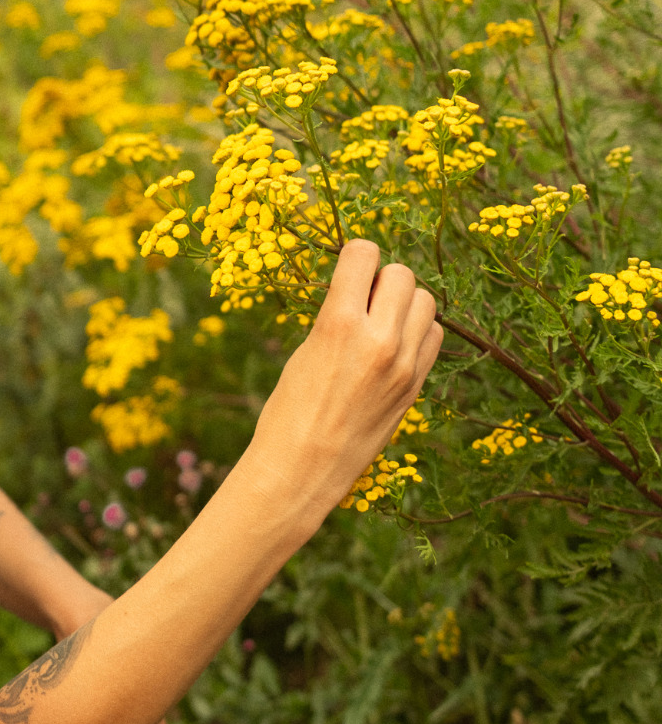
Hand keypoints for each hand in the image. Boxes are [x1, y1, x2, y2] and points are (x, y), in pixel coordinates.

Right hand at [243, 239, 442, 525]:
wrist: (303, 469)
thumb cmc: (289, 410)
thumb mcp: (306, 351)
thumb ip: (339, 316)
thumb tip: (364, 289)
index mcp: (339, 324)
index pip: (364, 253)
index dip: (355, 257)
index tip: (348, 271)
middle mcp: (379, 340)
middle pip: (402, 274)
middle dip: (382, 279)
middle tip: (364, 300)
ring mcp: (404, 365)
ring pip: (426, 301)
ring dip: (405, 302)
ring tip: (381, 321)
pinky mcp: (416, 386)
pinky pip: (434, 335)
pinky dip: (419, 331)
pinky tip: (395, 345)